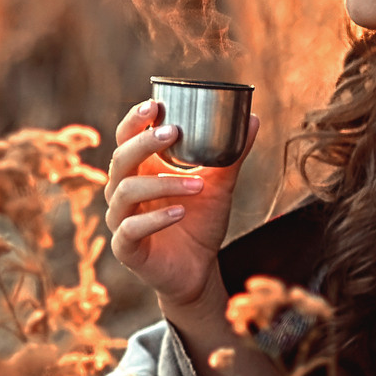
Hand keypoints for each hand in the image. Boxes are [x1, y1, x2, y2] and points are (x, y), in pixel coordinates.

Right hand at [105, 96, 259, 314]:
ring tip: (198, 184)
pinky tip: (180, 212)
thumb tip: (254, 119)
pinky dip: (156, 218)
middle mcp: (123, 191)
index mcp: (140, 170)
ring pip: (128, 191)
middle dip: (144, 142)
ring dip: (163, 183)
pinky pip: (131, 228)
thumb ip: (232, 155)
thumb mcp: (219, 186)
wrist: (199, 270)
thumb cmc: (201, 223)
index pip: (126, 137)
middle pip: (121, 158)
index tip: (155, 105)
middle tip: (173, 132)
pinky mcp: (125, 248)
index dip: (134, 120)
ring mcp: (121, 220)